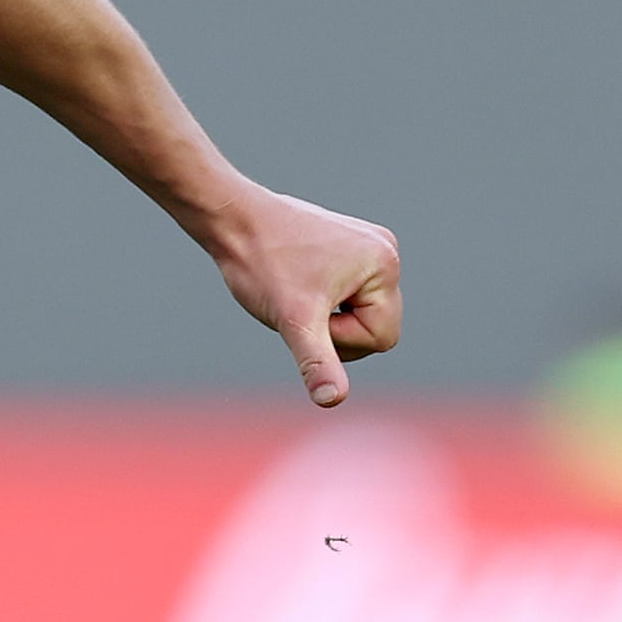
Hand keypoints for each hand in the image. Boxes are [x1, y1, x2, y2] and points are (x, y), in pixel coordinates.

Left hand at [206, 180, 402, 407]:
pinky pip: (348, 294)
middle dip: (335, 328)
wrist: (234, 220)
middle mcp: (387, 252)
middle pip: (376, 327)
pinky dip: (323, 299)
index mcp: (385, 266)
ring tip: (297, 291)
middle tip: (298, 304)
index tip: (307, 313)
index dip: (340, 339)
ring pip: (360, 312)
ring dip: (328, 315)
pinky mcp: (351, 247)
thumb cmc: (262, 266)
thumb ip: (317, 362)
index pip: (383, 339)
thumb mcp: (293, 321)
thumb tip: (333, 400)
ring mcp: (370, 247)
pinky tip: (300, 281)